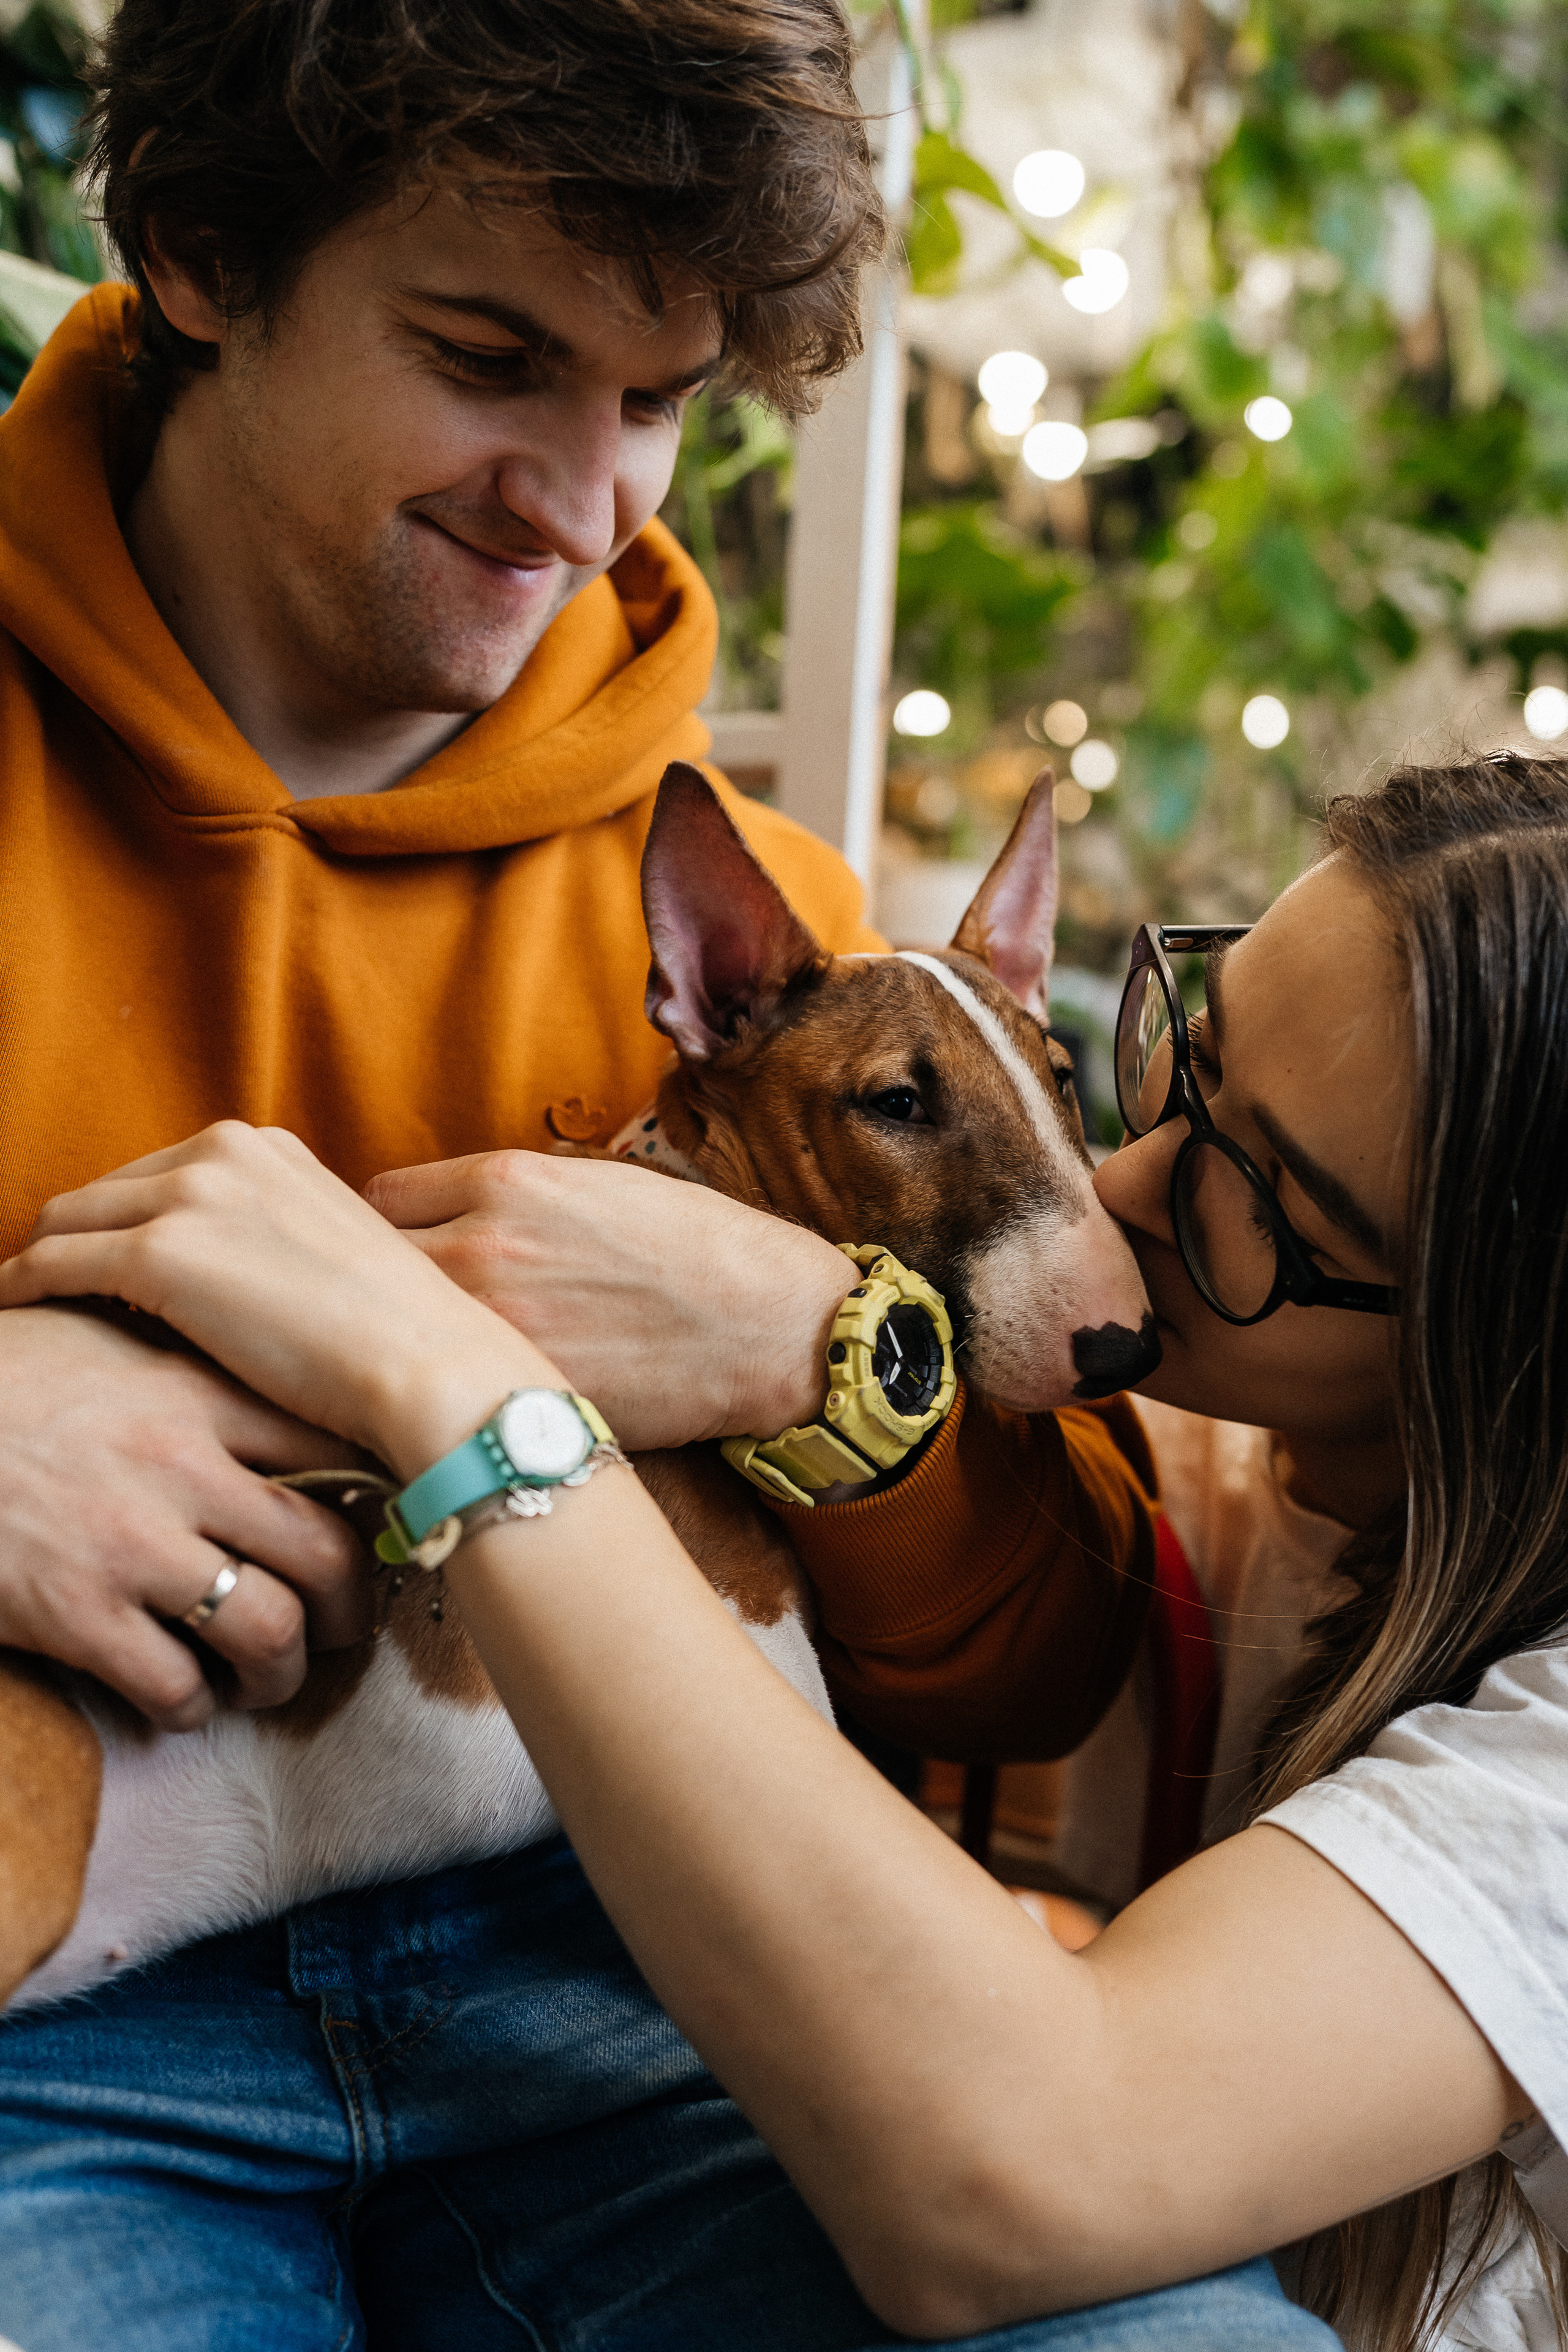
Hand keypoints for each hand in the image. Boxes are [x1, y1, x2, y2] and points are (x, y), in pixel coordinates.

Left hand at [0, 1125, 548, 1503]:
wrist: (429, 1368)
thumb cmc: (397, 1338)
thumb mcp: (333, 1255)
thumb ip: (273, 1241)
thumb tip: (228, 1281)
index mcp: (267, 1149)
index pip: (158, 1175)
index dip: (123, 1224)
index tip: (102, 1267)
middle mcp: (224, 1152)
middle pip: (104, 1191)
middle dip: (74, 1240)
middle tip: (48, 1296)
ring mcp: (190, 1197)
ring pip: (65, 1220)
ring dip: (39, 1266)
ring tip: (24, 1313)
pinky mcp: (159, 1254)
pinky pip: (51, 1265)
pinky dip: (23, 1290)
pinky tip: (14, 1324)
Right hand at [0, 1303, 376, 1729]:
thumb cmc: (2, 1377)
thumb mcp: (104, 1341)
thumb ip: (187, 1365)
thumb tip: (267, 1377)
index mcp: (195, 1393)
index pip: (333, 1443)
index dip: (374, 1498)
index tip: (376, 1528)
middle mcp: (180, 1468)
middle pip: (326, 1551)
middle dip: (351, 1607)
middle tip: (341, 1627)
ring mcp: (129, 1544)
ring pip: (268, 1630)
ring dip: (281, 1670)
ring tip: (269, 1676)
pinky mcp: (74, 1614)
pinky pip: (175, 1686)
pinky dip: (193, 1707)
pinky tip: (183, 1698)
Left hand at [365, 1150, 858, 1449]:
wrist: (772, 1326)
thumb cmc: (698, 1249)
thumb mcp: (598, 1184)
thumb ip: (512, 1193)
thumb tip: (447, 1212)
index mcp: (505, 1180)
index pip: (379, 1197)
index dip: (384, 1229)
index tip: (396, 1253)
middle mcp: (483, 1245)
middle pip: (366, 1266)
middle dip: (374, 1288)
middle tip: (393, 1313)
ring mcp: (493, 1325)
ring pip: (390, 1334)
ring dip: (397, 1346)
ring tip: (418, 1360)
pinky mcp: (517, 1392)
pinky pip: (439, 1393)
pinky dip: (439, 1396)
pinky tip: (460, 1401)